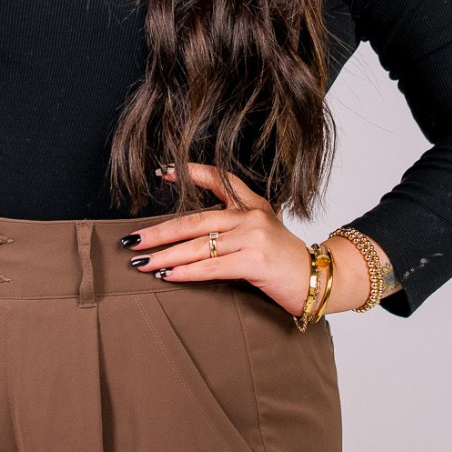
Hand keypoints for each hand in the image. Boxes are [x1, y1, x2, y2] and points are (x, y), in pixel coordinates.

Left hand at [124, 162, 320, 318]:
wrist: (319, 281)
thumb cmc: (286, 263)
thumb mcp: (264, 233)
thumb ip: (234, 228)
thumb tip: (189, 236)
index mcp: (254, 205)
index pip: (220, 179)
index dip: (190, 172)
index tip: (161, 170)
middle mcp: (252, 216)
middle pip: (195, 220)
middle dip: (159, 232)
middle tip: (132, 240)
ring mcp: (255, 237)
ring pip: (199, 245)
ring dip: (165, 256)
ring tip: (141, 263)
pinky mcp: (257, 261)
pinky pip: (213, 266)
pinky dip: (186, 272)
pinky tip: (167, 275)